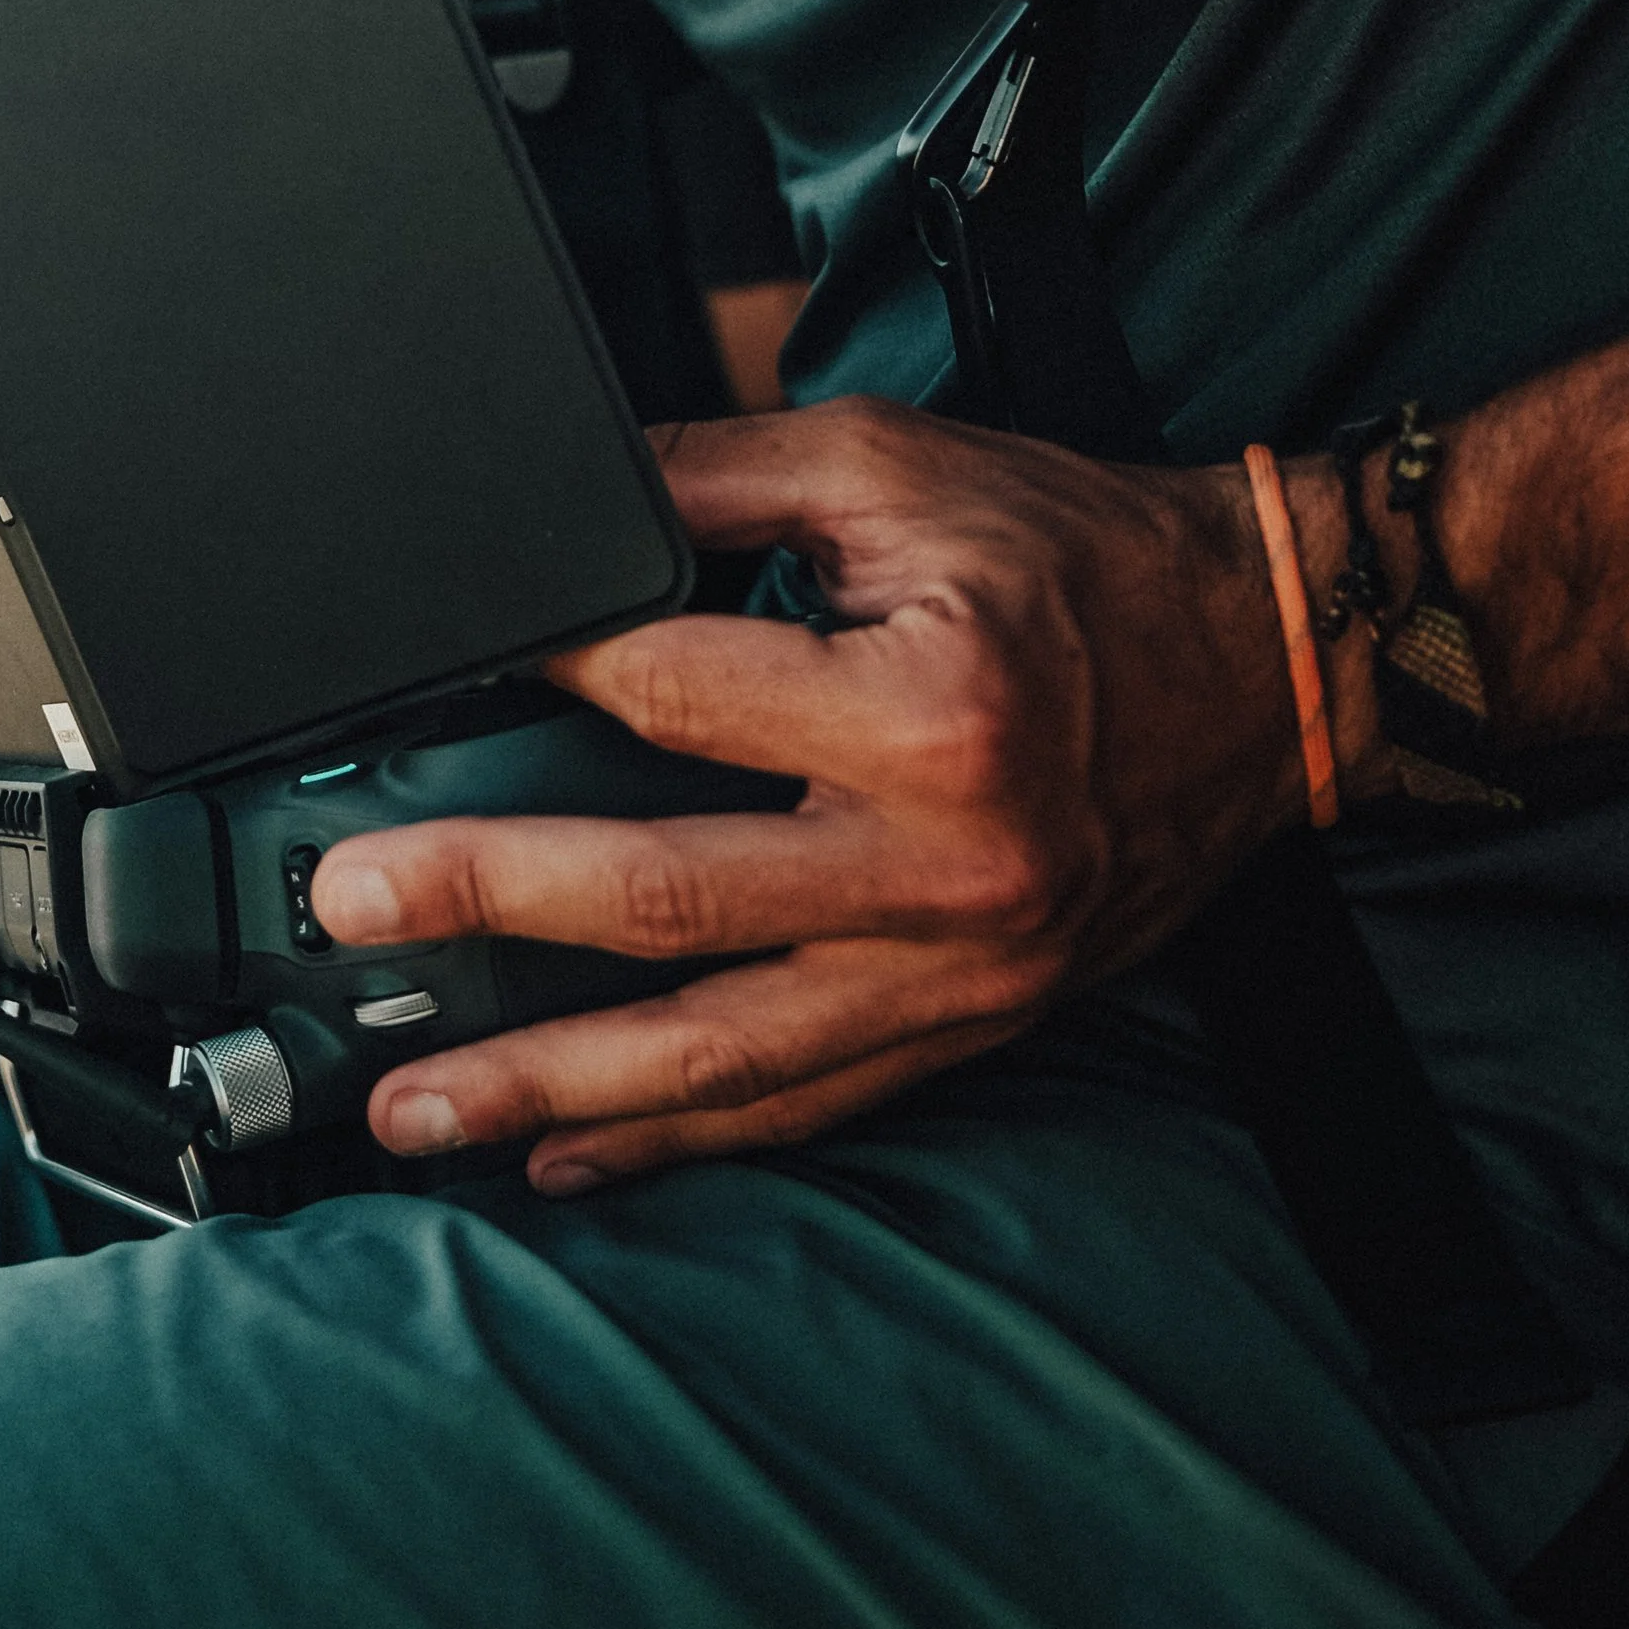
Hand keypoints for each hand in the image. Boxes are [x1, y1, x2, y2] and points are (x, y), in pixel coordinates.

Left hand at [313, 396, 1305, 1194]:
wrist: (1275, 667)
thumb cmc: (1086, 561)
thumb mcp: (901, 468)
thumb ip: (717, 474)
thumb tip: (558, 493)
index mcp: (926, 706)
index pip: (674, 698)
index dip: (539, 678)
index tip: (424, 684)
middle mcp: (940, 859)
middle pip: (667, 900)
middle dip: (486, 909)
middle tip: (353, 912)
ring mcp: (957, 965)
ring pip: (718, 1052)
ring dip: (549, 1087)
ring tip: (411, 1109)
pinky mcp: (969, 1021)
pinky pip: (801, 1104)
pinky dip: (673, 1144)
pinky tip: (561, 1160)